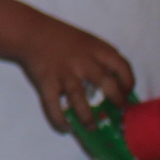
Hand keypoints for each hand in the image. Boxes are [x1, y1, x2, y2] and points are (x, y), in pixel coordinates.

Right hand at [17, 13, 134, 130]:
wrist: (30, 31)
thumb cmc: (62, 36)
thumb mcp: (88, 40)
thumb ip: (102, 58)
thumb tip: (118, 83)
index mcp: (96, 49)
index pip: (122, 66)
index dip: (128, 81)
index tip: (127, 92)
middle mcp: (83, 61)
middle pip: (105, 83)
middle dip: (115, 101)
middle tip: (117, 112)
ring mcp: (64, 72)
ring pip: (79, 98)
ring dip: (87, 117)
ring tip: (92, 127)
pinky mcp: (46, 81)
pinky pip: (53, 105)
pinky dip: (59, 119)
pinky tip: (65, 128)